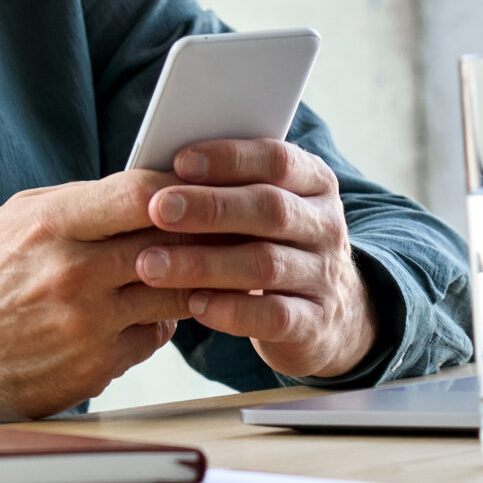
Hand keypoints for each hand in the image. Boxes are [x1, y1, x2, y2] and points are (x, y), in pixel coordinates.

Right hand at [0, 173, 194, 420]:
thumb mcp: (19, 220)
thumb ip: (82, 202)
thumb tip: (151, 188)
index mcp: (51, 224)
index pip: (140, 192)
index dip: (181, 187)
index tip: (201, 186)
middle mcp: (71, 272)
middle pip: (170, 242)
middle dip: (204, 233)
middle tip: (227, 225)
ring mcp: (87, 323)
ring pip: (175, 291)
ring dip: (194, 279)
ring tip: (203, 266)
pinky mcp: (96, 366)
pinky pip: (156, 334)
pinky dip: (162, 319)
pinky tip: (154, 307)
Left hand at [132, 140, 376, 380]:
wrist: (330, 315)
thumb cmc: (274, 246)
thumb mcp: (263, 209)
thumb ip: (228, 188)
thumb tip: (160, 172)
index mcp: (314, 183)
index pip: (277, 160)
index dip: (230, 159)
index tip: (180, 162)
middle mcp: (325, 225)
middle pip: (271, 209)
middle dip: (210, 207)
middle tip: (158, 209)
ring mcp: (325, 276)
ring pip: (266, 264)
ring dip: (203, 263)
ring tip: (152, 264)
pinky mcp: (316, 323)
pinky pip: (274, 316)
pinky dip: (230, 311)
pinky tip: (193, 305)